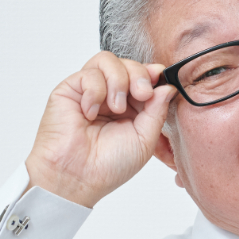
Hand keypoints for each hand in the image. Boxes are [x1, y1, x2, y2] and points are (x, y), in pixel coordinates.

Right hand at [25, 51, 177, 207]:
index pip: (144, 77)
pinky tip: (91, 113)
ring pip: (108, 61)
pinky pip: (88, 73)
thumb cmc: (108, 166)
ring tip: (116, 107)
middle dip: (139, 75)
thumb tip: (167, 87)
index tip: (160, 79)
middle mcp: (110, 96)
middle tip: (142, 94)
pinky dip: (95, 91)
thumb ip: (157, 111)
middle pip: (128, 64)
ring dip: (118, 81)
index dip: (153, 74)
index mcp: (131, 108)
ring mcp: (90, 91)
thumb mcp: (145, 139)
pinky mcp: (70, 90)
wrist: (77, 177)